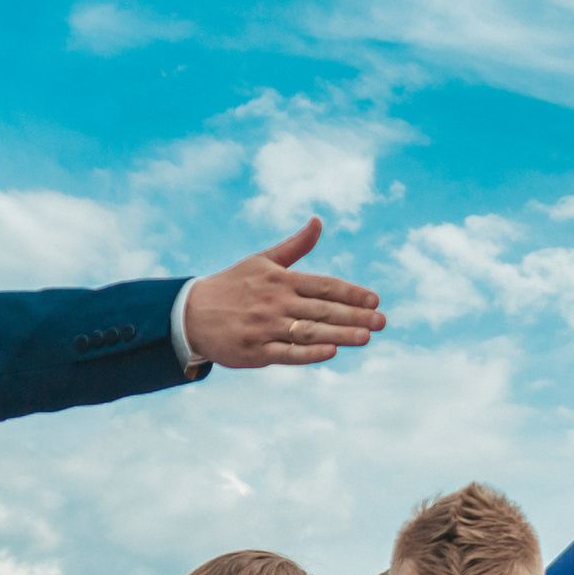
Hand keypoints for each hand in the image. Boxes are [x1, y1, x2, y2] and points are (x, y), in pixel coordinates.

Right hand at [181, 220, 384, 369]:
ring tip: (366, 337)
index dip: (351, 293)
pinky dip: (309, 353)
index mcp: (281, 280)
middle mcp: (276, 303)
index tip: (375, 300)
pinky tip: (331, 352)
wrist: (191, 313)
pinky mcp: (255, 352)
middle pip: (322, 310)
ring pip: (309, 332)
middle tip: (383, 322)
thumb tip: (319, 221)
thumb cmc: (233, 285)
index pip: (324, 286)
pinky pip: (287, 354)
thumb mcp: (262, 260)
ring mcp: (266, 328)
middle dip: (355, 316)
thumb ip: (295, 245)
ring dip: (339, 335)